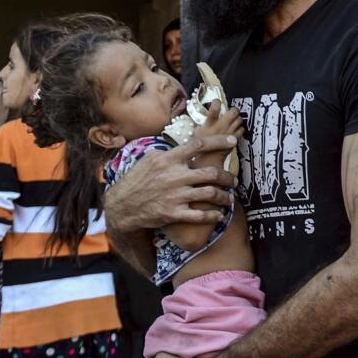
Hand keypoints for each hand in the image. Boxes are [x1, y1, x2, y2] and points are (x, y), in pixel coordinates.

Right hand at [103, 136, 237, 233]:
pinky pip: (201, 215)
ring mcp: (175, 195)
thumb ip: (171, 153)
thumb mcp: (150, 159)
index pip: (198, 145)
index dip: (218, 142)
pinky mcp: (173, 213)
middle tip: (235, 180)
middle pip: (211, 173)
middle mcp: (174, 176)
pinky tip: (219, 215)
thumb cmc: (138, 179)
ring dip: (225, 197)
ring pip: (210, 194)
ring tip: (230, 198)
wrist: (123, 204)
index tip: (233, 142)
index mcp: (168, 159)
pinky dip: (214, 216)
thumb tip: (188, 146)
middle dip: (228, 177)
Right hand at [191, 100, 243, 140]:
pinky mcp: (235, 139)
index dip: (217, 103)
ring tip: (233, 120)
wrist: (210, 157)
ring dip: (237, 118)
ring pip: (239, 119)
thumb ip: (205, 120)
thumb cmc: (203, 144)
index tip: (217, 102)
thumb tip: (208, 110)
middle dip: (233, 110)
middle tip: (231, 111)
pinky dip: (240, 128)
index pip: (214, 109)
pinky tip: (235, 129)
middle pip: (233, 112)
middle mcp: (220, 127)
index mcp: (209, 124)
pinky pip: (242, 129)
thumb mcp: (199, 130)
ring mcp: (229, 133)